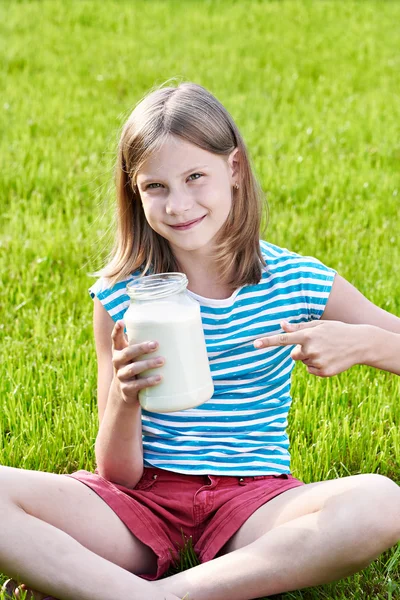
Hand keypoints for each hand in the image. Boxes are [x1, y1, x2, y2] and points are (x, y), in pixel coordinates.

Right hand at [111, 320, 163, 403]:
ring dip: (148, 364)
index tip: (121, 322)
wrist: (125, 392)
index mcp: (119, 351)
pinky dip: (148, 381)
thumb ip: (143, 344)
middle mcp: (117, 362)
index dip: (117, 330)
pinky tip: (159, 378)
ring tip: (162, 361)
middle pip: (127, 353)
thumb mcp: (134, 355)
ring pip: (133, 368)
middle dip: (141, 348)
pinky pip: (137, 384)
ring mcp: (121, 376)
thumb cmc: (135, 365)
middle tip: (155, 344)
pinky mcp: (127, 389)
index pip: (115, 339)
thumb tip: (171, 331)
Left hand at [253, 320, 368, 377]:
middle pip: (293, 354)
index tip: (255, 344)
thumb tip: (282, 324)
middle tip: (318, 345)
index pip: (283, 339)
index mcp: (308, 335)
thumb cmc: (336, 330)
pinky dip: (317, 366)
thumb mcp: (319, 325)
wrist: (359, 344)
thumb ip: (299, 326)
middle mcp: (310, 350)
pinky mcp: (322, 372)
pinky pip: (311, 370)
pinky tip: (329, 359)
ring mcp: (317, 362)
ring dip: (311, 357)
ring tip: (327, 350)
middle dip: (301, 351)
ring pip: (303, 362)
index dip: (268, 342)